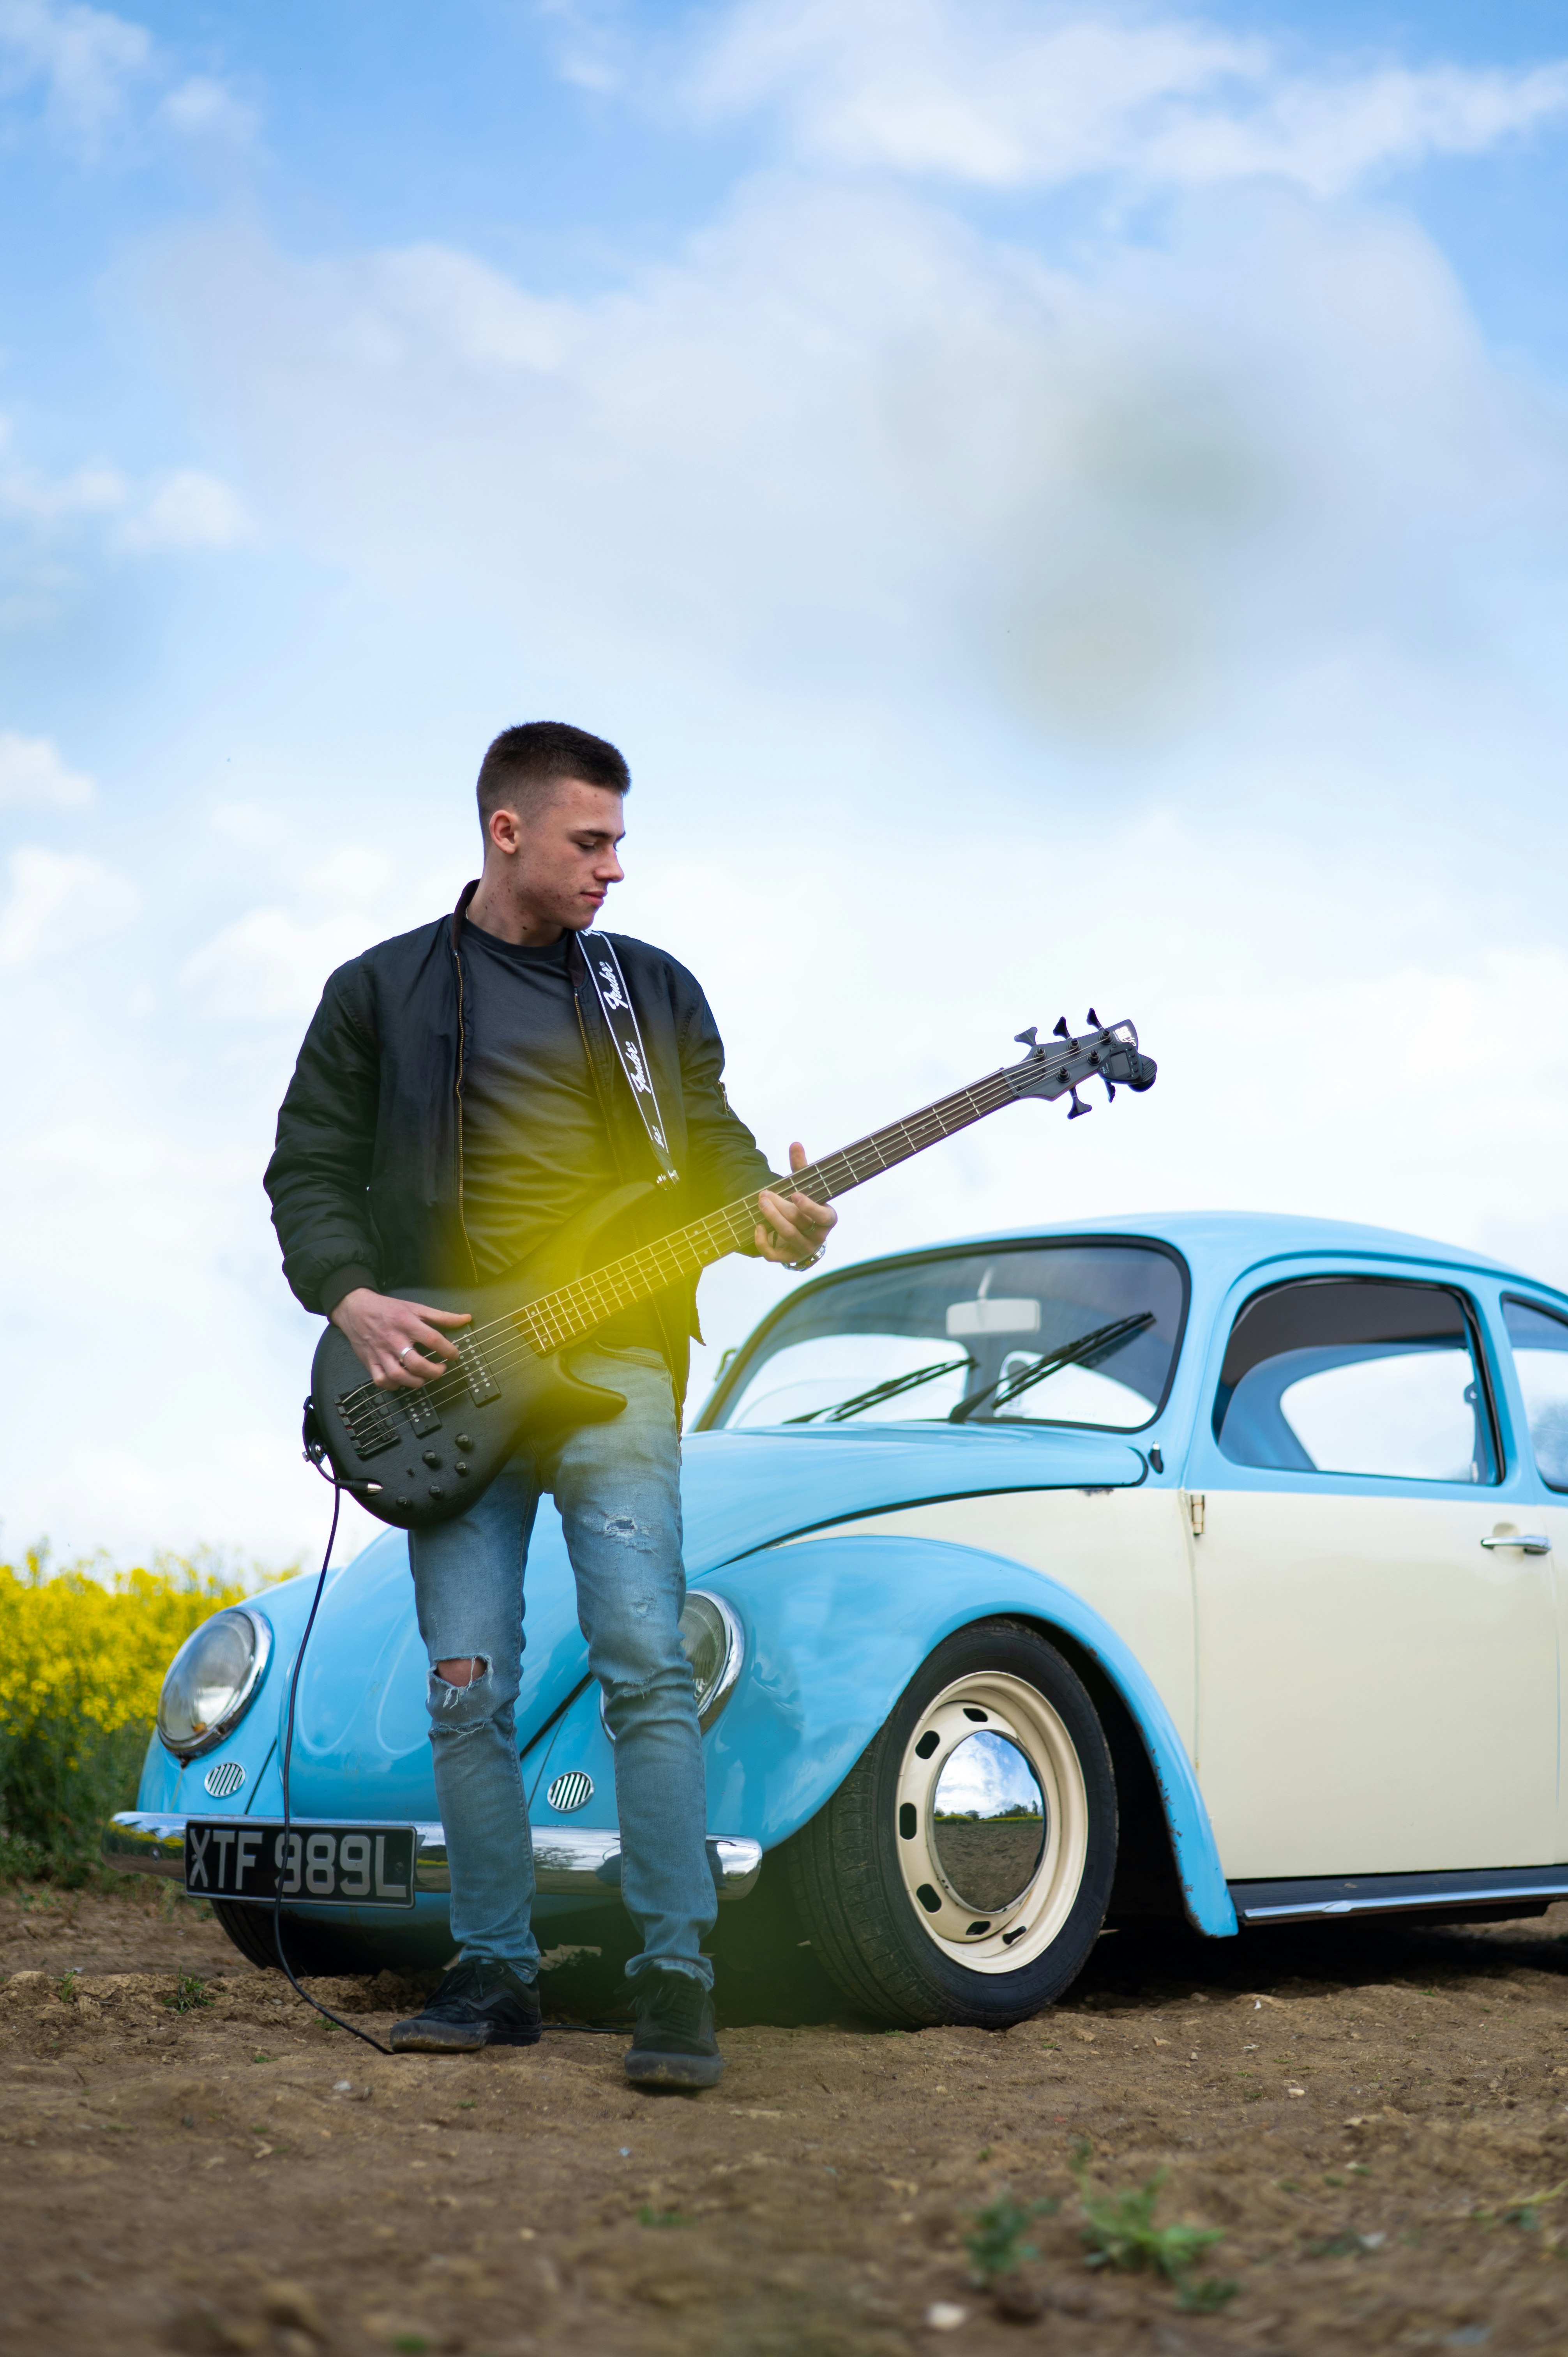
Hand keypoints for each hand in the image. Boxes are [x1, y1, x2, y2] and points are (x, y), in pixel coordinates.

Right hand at [330, 1288, 471, 1388]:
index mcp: (407, 1323)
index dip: (448, 1350)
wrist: (355, 1308)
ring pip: (398, 1375)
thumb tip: (466, 1318)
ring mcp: (380, 1352)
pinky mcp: (370, 1361)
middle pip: (416, 1363)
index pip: (432, 1339)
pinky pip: (381, 1380)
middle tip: (441, 1369)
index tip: (454, 1355)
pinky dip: (393, 1385)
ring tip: (424, 1378)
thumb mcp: (416, 1307)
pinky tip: (402, 1381)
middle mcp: (394, 1339)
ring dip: (415, 1382)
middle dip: (433, 1371)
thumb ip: (442, 1316)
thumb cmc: (388, 1308)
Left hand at [756, 1142, 837, 1267]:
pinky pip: (773, 1254)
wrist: (804, 1235)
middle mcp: (818, 1237)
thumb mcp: (806, 1188)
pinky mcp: (787, 1258)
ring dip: (772, 1218)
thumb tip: (795, 1144)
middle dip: (780, 1206)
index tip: (795, 1195)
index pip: (823, 1217)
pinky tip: (758, 1227)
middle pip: (799, 1222)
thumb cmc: (805, 1207)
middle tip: (764, 1193)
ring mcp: (803, 1249)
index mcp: (827, 1219)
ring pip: (787, 1235)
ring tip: (761, 1202)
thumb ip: (801, 1168)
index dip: (810, 1207)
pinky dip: (763, 1241)